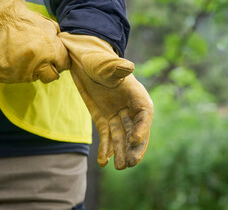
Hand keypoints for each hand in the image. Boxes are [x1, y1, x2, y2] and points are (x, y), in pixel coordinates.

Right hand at [0, 0, 69, 82]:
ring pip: (31, 78)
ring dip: (30, 70)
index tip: (53, 56)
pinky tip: (12, 57)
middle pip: (50, 77)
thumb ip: (60, 44)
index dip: (59, 60)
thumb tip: (66, 57)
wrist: (3, 20)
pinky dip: (14, 71)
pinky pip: (14, 78)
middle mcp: (35, 65)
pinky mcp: (5, 75)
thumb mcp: (51, 28)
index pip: (63, 65)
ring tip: (23, 54)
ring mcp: (19, 72)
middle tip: (39, 58)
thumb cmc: (29, 22)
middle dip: (48, 69)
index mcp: (50, 52)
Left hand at [59, 32, 152, 169]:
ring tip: (119, 167)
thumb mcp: (104, 64)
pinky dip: (106, 149)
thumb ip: (115, 68)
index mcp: (136, 94)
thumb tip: (129, 67)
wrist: (83, 63)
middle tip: (130, 163)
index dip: (142, 128)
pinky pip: (107, 137)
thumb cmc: (97, 61)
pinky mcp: (104, 120)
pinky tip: (103, 162)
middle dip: (134, 148)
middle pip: (136, 130)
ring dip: (121, 152)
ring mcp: (117, 115)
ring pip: (122, 137)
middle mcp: (129, 108)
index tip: (134, 140)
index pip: (144, 114)